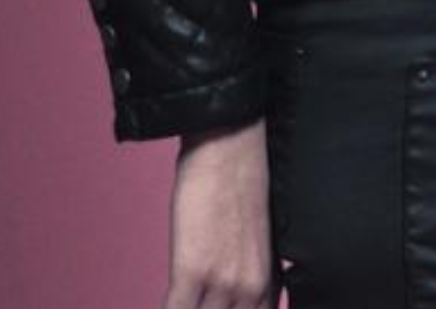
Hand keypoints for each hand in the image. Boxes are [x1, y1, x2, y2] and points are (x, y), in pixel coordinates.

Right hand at [164, 117, 277, 307]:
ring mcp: (222, 282)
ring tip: (180, 301)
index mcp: (268, 282)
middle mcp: (250, 288)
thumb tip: (234, 296)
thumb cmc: (241, 181)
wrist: (230, 143)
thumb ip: (251, 272)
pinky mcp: (192, 270)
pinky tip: (167, 305)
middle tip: (197, 303)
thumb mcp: (259, 238)